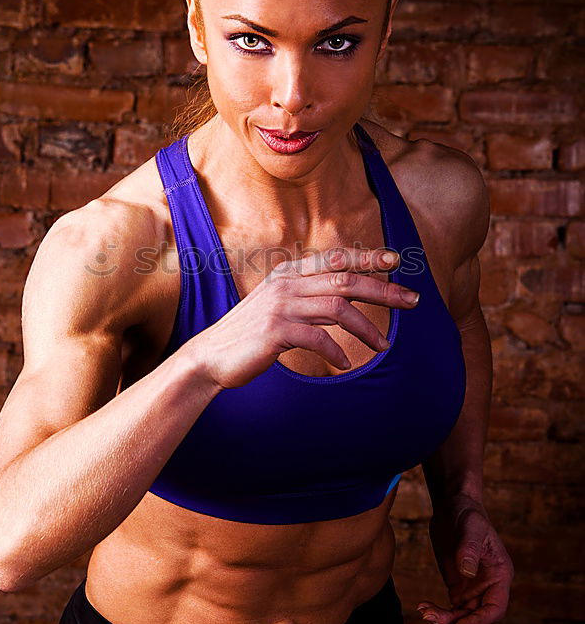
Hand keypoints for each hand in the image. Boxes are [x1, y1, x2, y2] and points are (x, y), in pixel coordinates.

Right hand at [195, 246, 419, 389]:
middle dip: (383, 290)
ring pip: (337, 308)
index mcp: (289, 273)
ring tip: (383, 347)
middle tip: (412, 301)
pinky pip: (317, 338)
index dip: (368, 258)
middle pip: (345, 280)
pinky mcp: (274, 331)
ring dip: (366, 328)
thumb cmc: (252, 335)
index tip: (397, 262)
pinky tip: (344, 365)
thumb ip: (311, 297)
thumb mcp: (281, 306)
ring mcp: (279, 306)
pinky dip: (336, 352)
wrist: (211, 356)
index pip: (336, 258)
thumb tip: (350, 298)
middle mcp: (286, 284)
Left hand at [417, 493, 513, 623]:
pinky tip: (423, 607)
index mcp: (500, 574)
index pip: (495, 608)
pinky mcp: (458, 585)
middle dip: (456, 622)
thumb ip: (469, 548)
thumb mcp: (470, 526)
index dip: (479, 622)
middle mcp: (490, 585)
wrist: (453, 505)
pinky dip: (439, 611)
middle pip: (476, 616)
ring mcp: (474, 587)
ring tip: (424, 611)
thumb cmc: (466, 512)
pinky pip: (452, 608)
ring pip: (463, 615)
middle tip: (430, 617)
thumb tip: (467, 572)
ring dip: (445, 619)